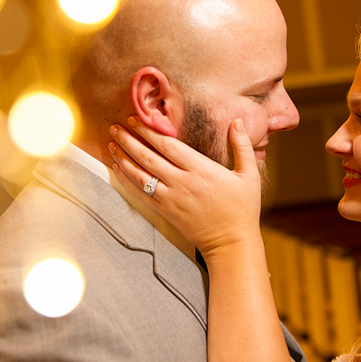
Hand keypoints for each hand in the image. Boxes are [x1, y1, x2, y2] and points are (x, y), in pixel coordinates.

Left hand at [108, 116, 262, 256]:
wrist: (232, 242)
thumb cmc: (243, 208)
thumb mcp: (249, 175)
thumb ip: (242, 146)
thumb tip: (237, 120)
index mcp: (201, 170)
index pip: (168, 145)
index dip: (149, 131)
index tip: (136, 119)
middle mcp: (182, 183)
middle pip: (148, 157)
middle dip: (129, 140)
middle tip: (115, 127)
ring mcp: (171, 199)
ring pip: (140, 175)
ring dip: (123, 158)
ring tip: (111, 144)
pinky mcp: (165, 212)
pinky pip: (140, 194)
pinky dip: (126, 180)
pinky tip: (117, 169)